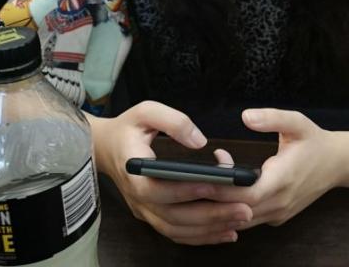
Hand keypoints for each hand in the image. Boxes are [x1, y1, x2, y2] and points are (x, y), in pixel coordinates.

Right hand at [89, 101, 252, 244]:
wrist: (104, 147)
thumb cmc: (128, 127)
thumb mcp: (146, 111)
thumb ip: (174, 121)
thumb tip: (200, 141)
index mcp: (134, 171)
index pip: (157, 190)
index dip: (184, 191)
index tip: (213, 186)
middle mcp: (138, 198)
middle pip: (173, 216)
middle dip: (211, 214)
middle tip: (244, 208)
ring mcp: (144, 210)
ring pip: (177, 229)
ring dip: (210, 228)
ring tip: (241, 219)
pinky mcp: (152, 215)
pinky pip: (177, 232)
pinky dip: (201, 236)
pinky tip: (225, 230)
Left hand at [209, 108, 341, 227]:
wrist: (339, 163)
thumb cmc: (315, 142)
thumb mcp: (296, 122)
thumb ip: (271, 117)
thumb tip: (245, 116)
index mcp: (283, 179)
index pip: (246, 196)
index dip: (223, 189)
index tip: (205, 174)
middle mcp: (280, 202)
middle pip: (238, 211)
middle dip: (215, 197)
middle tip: (198, 176)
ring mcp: (279, 213)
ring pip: (242, 220)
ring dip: (222, 205)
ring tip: (209, 180)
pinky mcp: (279, 216)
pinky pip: (250, 219)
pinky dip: (234, 210)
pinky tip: (226, 190)